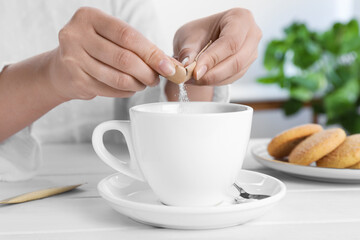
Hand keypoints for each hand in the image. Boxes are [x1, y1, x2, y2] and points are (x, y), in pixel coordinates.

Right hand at [48, 7, 175, 100]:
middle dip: (147, 72)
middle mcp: (76, 35)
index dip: (151, 53)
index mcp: (89, 17)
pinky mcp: (76, 80)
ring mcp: (73, 59)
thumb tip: (170, 64)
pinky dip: (126, 91)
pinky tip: (130, 88)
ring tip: (144, 83)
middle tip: (156, 78)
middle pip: (124, 58)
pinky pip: (110, 90)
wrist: (61, 68)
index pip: (128, 36)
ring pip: (118, 77)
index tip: (168, 66)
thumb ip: (137, 45)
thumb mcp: (111, 38)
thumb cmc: (94, 48)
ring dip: (138, 84)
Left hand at [173, 8, 261, 85]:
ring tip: (192, 78)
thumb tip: (187, 65)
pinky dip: (214, 81)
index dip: (212, 58)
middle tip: (192, 78)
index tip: (195, 71)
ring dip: (212, 79)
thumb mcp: (188, 36)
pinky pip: (232, 78)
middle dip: (212, 73)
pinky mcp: (246, 67)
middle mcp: (251, 34)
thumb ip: (188, 50)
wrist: (202, 40)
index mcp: (240, 18)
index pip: (230, 42)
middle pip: (237, 60)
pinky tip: (201, 78)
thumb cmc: (199, 32)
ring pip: (235, 72)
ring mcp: (252, 52)